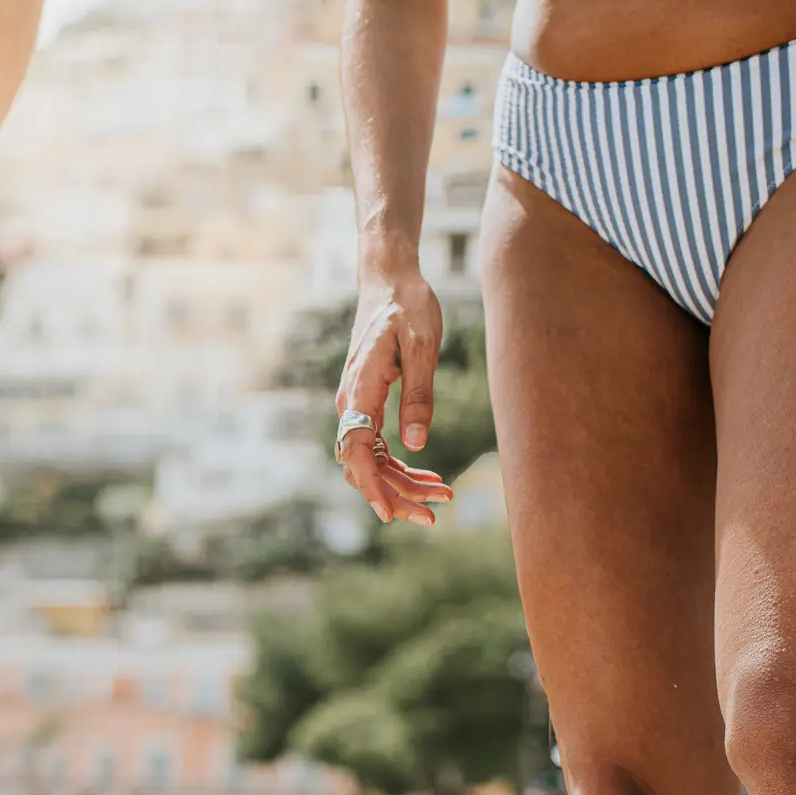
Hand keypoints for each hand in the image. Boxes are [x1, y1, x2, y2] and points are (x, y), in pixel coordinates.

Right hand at [336, 270, 454, 523]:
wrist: (390, 280)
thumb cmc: (407, 307)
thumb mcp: (422, 347)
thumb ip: (419, 395)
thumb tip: (416, 445)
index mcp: (360, 391)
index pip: (358, 452)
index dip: (372, 487)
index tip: (391, 514)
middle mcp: (353, 403)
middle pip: (364, 465)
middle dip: (395, 494)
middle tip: (433, 514)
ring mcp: (359, 406)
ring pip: (373, 461)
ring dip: (403, 484)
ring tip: (442, 495)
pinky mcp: (370, 404)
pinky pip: (380, 446)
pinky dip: (403, 465)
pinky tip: (431, 475)